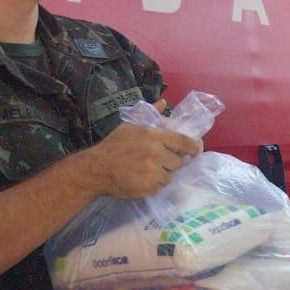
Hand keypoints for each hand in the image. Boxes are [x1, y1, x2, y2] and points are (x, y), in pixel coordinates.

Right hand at [81, 123, 202, 198]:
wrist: (95, 169)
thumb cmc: (113, 146)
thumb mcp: (130, 126)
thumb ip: (150, 114)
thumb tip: (163, 102)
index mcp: (153, 136)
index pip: (184, 142)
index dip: (193, 147)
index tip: (194, 150)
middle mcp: (156, 153)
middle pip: (178, 161)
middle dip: (170, 162)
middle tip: (156, 161)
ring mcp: (153, 171)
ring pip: (169, 176)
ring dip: (161, 175)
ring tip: (145, 171)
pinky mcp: (149, 187)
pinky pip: (159, 187)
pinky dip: (152, 185)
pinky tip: (140, 179)